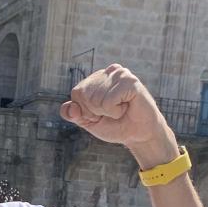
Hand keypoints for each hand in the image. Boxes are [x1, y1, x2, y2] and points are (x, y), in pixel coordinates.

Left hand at [60, 65, 177, 164]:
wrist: (137, 134)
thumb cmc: (114, 125)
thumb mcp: (88, 122)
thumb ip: (73, 114)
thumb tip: (70, 108)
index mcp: (96, 78)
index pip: (77, 93)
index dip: (86, 111)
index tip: (101, 113)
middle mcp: (108, 72)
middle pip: (85, 95)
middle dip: (96, 112)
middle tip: (112, 112)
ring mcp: (120, 74)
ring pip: (95, 99)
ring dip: (107, 112)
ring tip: (120, 109)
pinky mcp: (130, 81)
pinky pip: (108, 102)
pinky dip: (115, 111)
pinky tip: (126, 107)